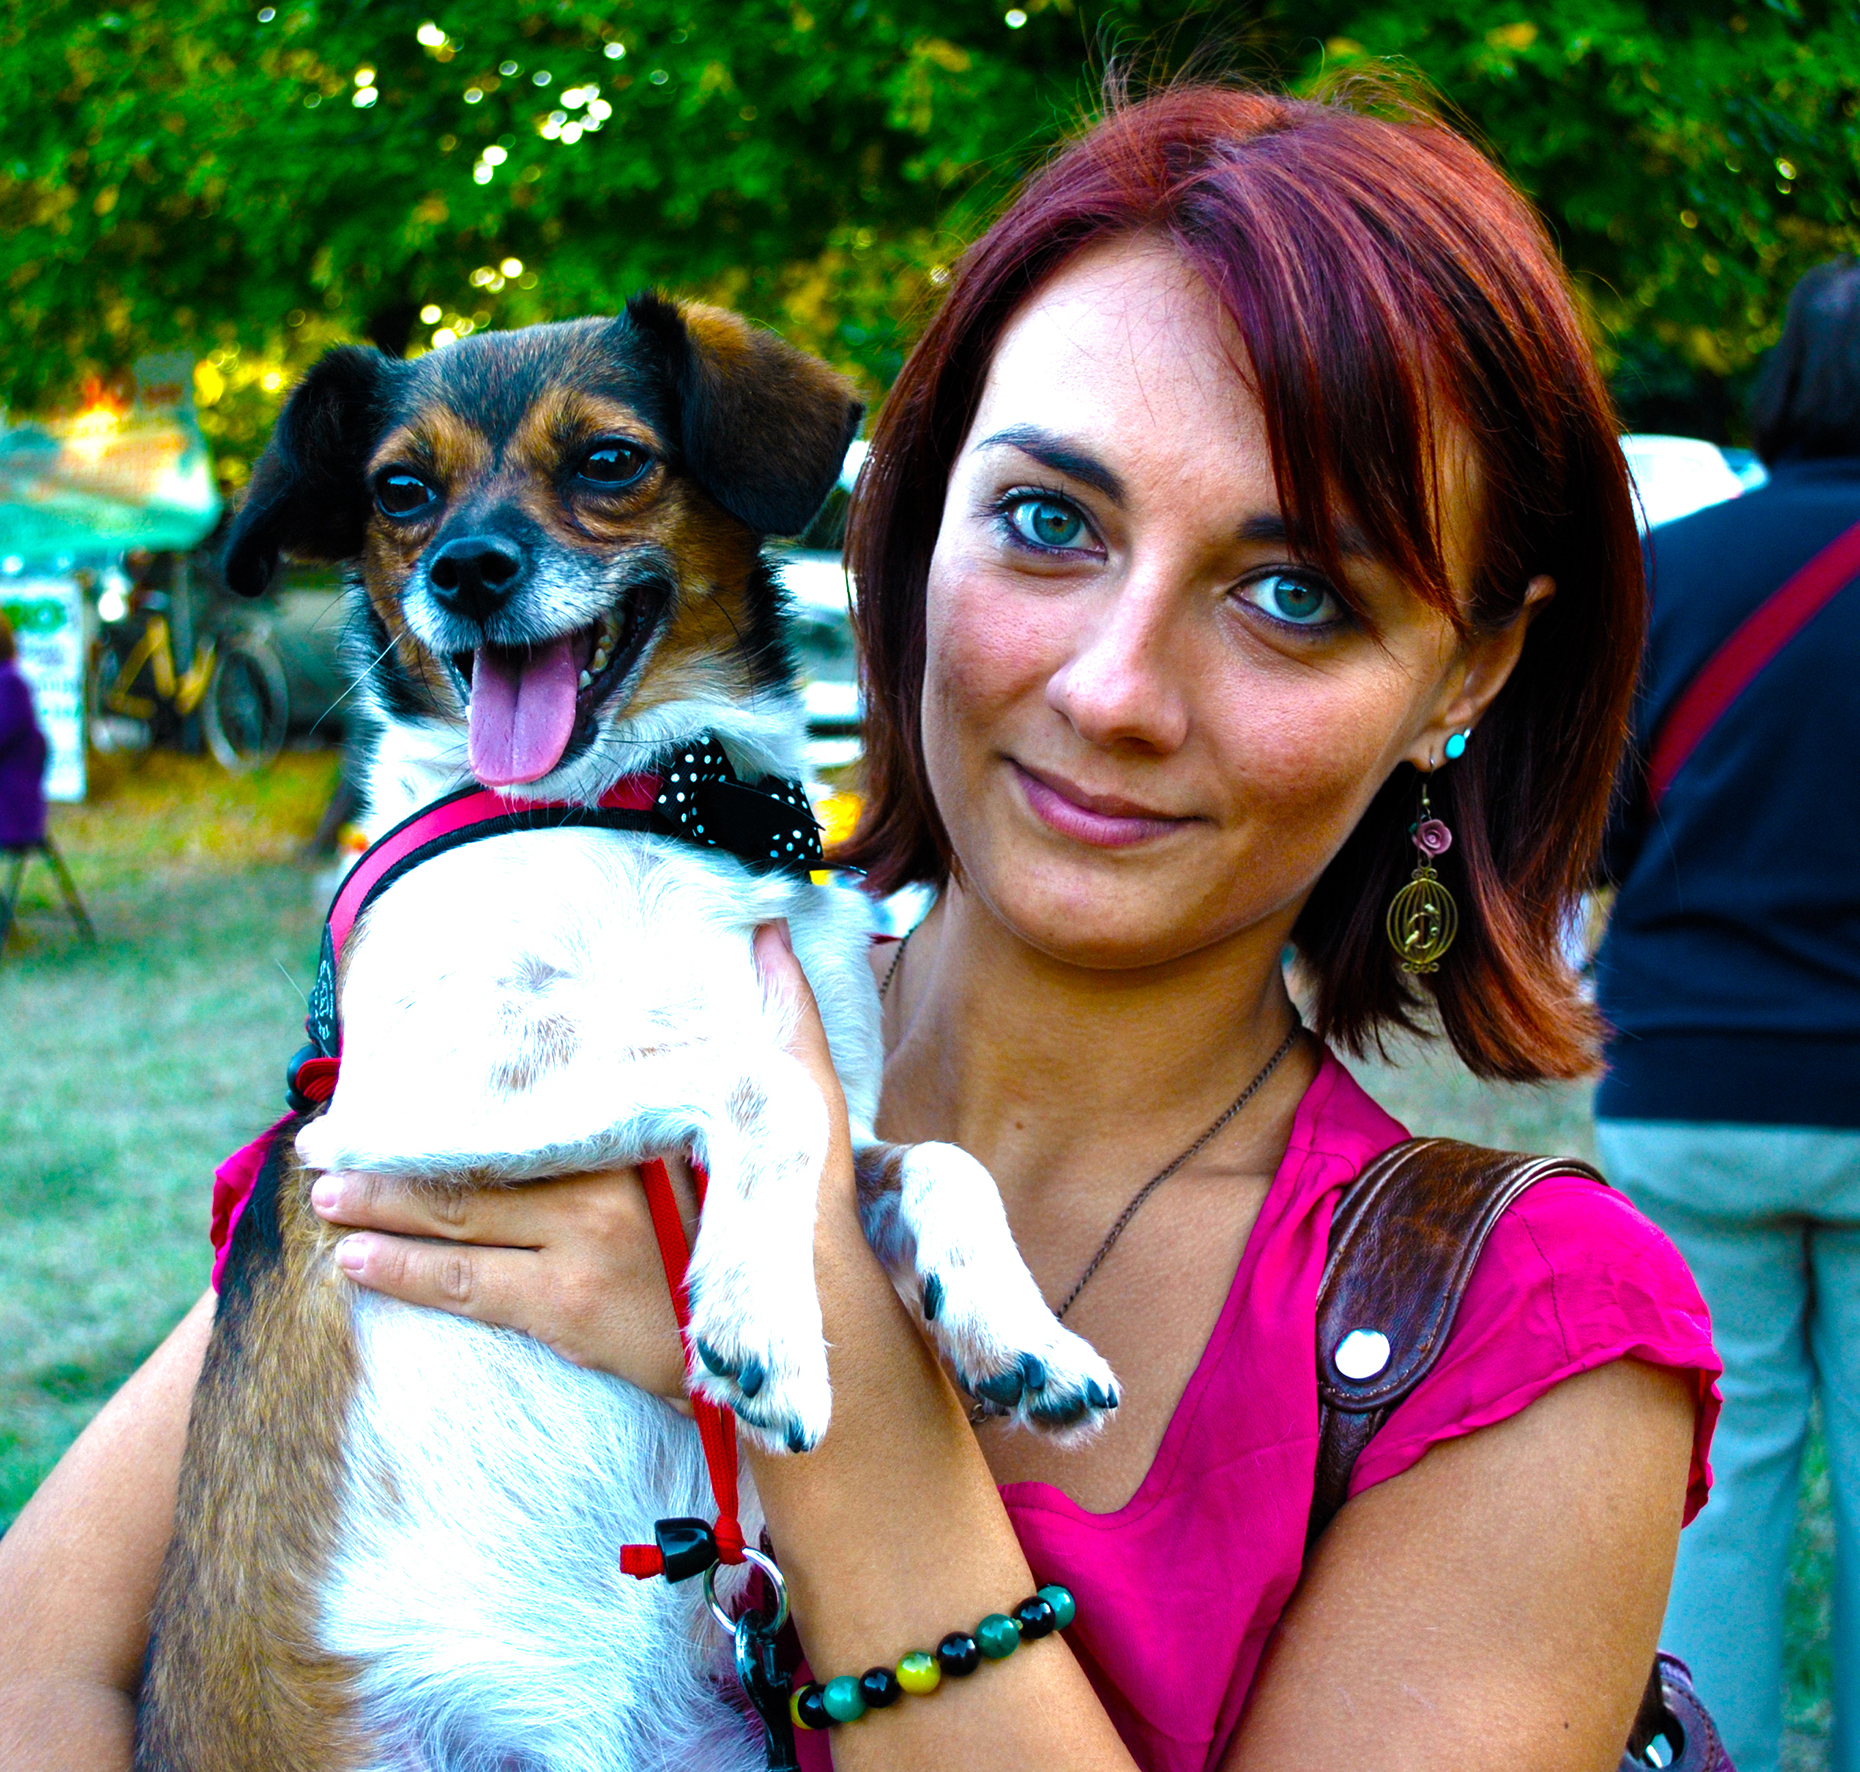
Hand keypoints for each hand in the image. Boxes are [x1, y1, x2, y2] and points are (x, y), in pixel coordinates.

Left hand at [309, 923, 855, 1398]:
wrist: (814, 1328)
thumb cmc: (803, 1209)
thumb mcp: (804, 1096)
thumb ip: (782, 1010)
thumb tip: (771, 925)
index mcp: (642, 1123)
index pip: (537, 1093)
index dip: (465, 1081)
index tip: (405, 1064)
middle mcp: (601, 1178)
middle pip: (475, 1157)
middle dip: (392, 1153)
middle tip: (322, 1144)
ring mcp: (579, 1247)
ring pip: (456, 1219)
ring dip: (381, 1209)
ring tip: (325, 1200)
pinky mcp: (569, 1309)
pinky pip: (468, 1288)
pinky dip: (407, 1273)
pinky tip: (358, 1264)